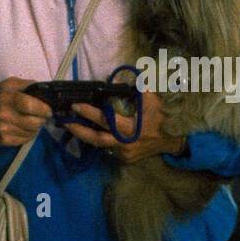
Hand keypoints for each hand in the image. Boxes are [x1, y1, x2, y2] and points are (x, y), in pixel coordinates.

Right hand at [0, 77, 52, 145]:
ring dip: (36, 127)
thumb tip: (46, 91)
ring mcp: (2, 129)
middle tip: (41, 115)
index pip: (30, 105)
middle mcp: (3, 114)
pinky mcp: (3, 140)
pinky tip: (24, 128)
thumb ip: (27, 85)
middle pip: (33, 122)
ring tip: (31, 120)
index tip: (47, 109)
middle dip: (42, 119)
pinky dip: (29, 134)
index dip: (43, 108)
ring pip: (32, 132)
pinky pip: (25, 139)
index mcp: (5, 97)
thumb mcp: (9, 84)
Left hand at [65, 90, 186, 162]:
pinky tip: (88, 131)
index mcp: (132, 128)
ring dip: (85, 135)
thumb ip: (133, 88)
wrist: (175, 139)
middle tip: (64, 122)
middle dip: (78, 131)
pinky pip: (108, 149)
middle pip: (96, 139)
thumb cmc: (162, 116)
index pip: (105, 120)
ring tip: (71, 125)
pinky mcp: (125, 159)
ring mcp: (125, 154)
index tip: (75, 106)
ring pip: (100, 145)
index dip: (89, 113)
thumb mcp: (150, 98)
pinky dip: (98, 140)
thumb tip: (113, 81)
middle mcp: (126, 144)